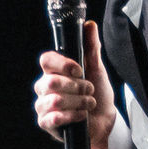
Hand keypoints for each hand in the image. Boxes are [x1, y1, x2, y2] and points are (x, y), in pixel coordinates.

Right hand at [35, 21, 117, 148]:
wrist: (104, 121)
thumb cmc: (97, 93)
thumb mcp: (97, 69)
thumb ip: (91, 48)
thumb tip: (90, 25)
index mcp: (53, 71)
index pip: (46, 60)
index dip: (62, 64)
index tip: (79, 70)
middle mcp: (44, 87)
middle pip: (51, 82)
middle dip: (77, 87)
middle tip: (90, 90)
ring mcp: (43, 105)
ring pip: (55, 101)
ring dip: (78, 102)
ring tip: (89, 104)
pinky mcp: (46, 123)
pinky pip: (53, 118)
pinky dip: (72, 116)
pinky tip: (81, 116)